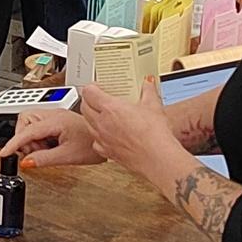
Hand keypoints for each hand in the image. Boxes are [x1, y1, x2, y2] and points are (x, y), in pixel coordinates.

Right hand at [1, 106, 102, 167]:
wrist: (107, 139)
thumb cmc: (92, 145)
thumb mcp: (67, 156)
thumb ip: (44, 159)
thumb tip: (26, 162)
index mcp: (56, 121)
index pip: (27, 130)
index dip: (14, 142)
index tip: (5, 153)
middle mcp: (53, 114)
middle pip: (24, 120)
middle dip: (23, 138)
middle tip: (34, 152)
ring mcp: (54, 116)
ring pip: (29, 123)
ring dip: (31, 139)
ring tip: (45, 150)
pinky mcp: (56, 121)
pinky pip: (37, 126)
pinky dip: (38, 138)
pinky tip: (48, 146)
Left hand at [64, 84, 183, 177]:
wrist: (156, 158)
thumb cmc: (154, 134)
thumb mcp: (153, 105)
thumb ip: (148, 90)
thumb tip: (148, 83)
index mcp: (110, 108)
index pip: (88, 92)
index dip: (91, 87)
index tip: (98, 87)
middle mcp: (102, 123)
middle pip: (84, 107)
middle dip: (89, 100)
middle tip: (98, 98)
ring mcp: (102, 139)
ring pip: (87, 124)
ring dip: (91, 117)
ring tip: (103, 115)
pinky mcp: (107, 152)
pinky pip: (95, 141)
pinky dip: (98, 136)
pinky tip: (107, 135)